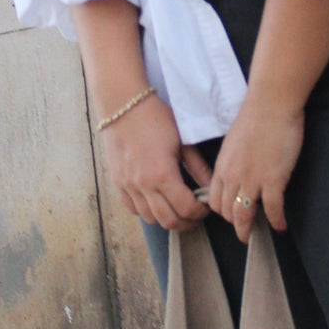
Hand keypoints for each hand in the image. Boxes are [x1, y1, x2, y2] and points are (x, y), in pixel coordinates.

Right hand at [101, 94, 211, 231]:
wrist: (123, 105)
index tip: (205, 207)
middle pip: (168, 221)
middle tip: (195, 215)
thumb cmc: (155, 118)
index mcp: (162, 175)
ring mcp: (127, 186)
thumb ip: (198, 167)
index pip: (185, 208)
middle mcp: (143, 185)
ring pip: (149, 218)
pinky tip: (156, 203)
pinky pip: (133, 209)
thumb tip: (211, 185)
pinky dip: (146, 212)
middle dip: (186, 222)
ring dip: (166, 219)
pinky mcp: (117, 183)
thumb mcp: (182, 142)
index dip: (199, 213)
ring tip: (177, 210)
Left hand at [209, 92, 303, 242]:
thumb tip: (240, 168)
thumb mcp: (234, 141)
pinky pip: (272, 209)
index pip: (214, 199)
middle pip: (226, 211)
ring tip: (252, 237)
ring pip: (243, 215)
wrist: (271, 105)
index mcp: (222, 166)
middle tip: (242, 229)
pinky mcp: (273, 181)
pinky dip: (276, 222)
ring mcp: (253, 180)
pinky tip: (280, 227)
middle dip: (233, 223)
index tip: (229, 214)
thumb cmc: (256, 116)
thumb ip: (234, 159)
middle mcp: (233, 177)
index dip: (221, 211)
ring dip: (247, 229)